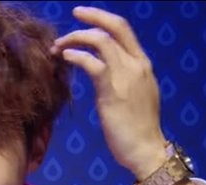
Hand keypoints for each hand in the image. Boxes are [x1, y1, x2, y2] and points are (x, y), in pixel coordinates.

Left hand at [51, 6, 166, 178]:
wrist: (146, 149)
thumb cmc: (138, 128)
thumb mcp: (136, 96)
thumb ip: (123, 79)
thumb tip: (104, 71)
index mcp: (143, 65)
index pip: (124, 30)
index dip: (103, 19)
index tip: (85, 17)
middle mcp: (136, 65)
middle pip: (115, 26)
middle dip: (93, 16)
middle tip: (74, 14)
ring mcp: (126, 75)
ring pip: (100, 41)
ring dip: (76, 38)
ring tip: (59, 46)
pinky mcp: (112, 90)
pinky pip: (91, 63)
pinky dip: (75, 56)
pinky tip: (65, 59)